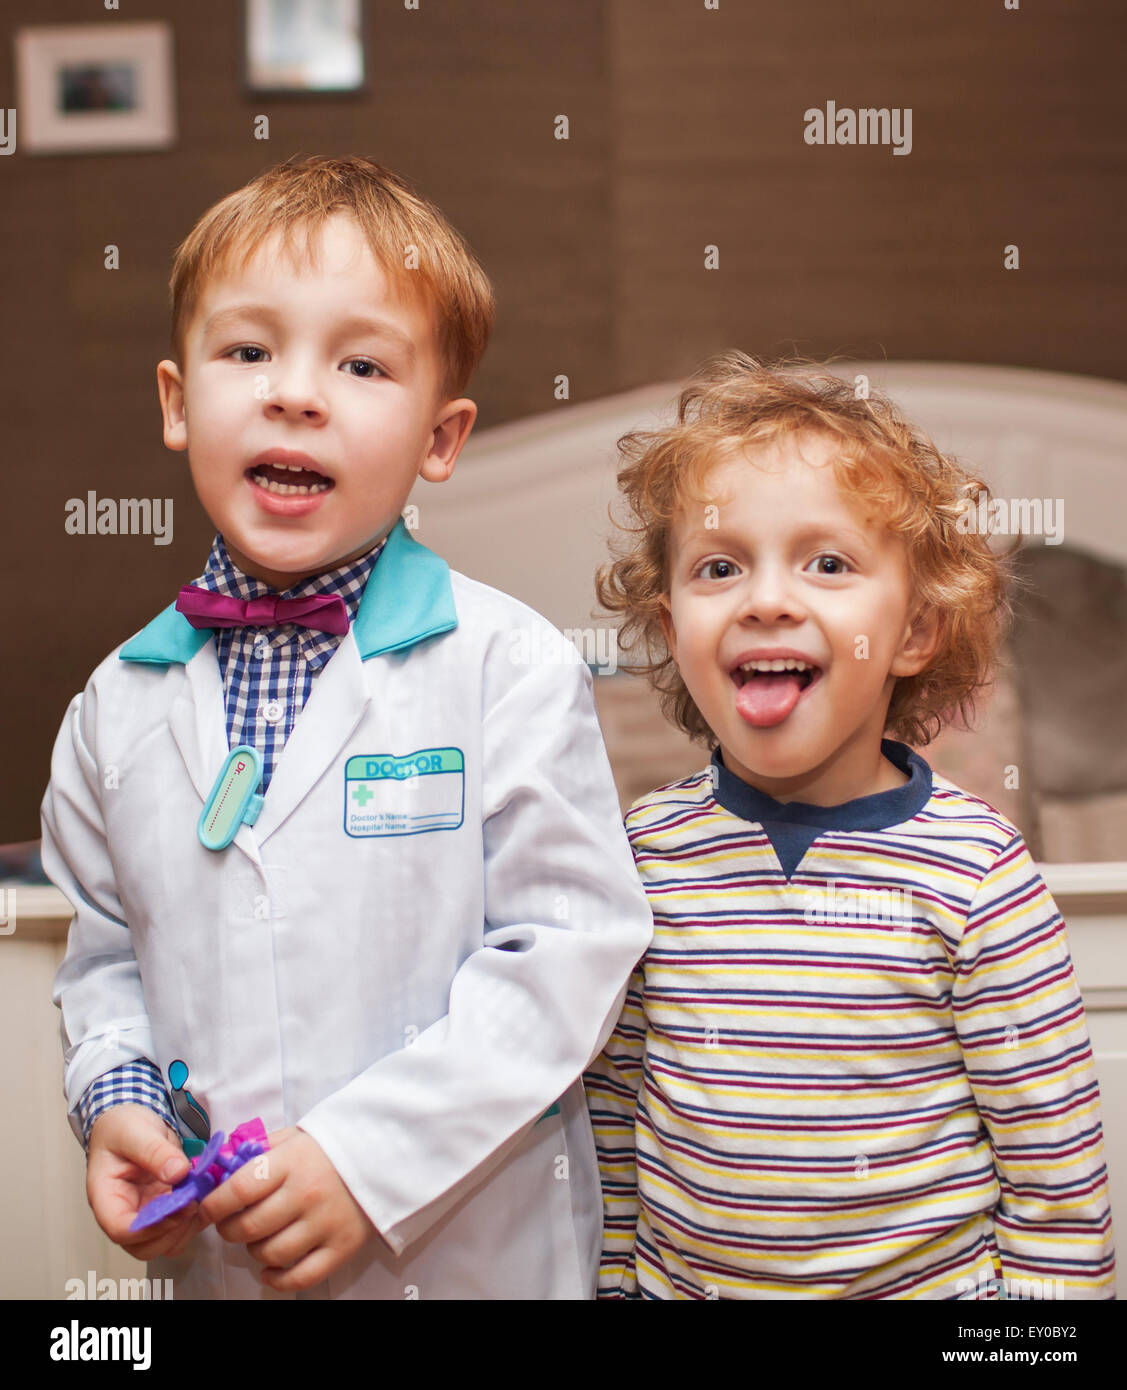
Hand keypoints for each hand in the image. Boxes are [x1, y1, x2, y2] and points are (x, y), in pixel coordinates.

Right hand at [86, 1104, 201, 1259]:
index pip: (121, 1230)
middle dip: (172, 1231)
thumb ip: (154, 1151)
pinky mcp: (163, 1210)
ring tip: (201, 1197)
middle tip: (194, 1202)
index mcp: (106, 1197)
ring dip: (186, 1228)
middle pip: (143, 1247)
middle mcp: (124, 1213)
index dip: (152, 1226)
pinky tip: (204, 1197)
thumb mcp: (135, 1131)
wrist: (129, 1123)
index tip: (180, 1206)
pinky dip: (193, 1220)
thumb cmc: (122, 1127)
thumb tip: (177, 1172)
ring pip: (163, 1244)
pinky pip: (178, 1229)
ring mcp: (144, 1214)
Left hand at [198, 1126, 375, 1291]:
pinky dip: (277, 1280)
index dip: (214, 1204)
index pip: (239, 1190)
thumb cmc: (330, 1148)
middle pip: (250, 1227)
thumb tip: (217, 1168)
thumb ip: (258, 1151)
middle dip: (230, 1230)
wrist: (383, 1156)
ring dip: (254, 1251)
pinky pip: (300, 1277)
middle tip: (231, 1224)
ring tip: (258, 1239)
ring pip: (271, 1253)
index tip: (208, 1207)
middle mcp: (306, 1194)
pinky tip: (269, 1270)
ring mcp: (325, 1224)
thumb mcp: (294, 1137)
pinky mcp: (342, 1248)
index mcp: (291, 1162)